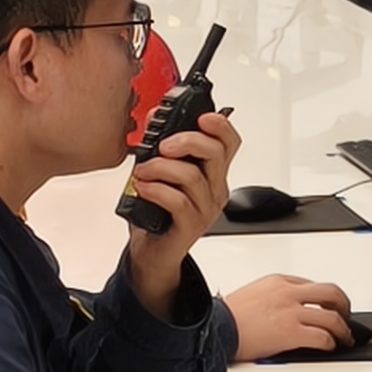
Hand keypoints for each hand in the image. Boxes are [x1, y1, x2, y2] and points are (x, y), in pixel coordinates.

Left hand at [121, 108, 240, 313]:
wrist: (153, 254)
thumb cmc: (157, 214)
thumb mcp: (158, 172)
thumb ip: (160, 146)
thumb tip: (155, 117)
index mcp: (212, 174)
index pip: (229, 143)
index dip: (220, 125)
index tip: (200, 116)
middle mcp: (214, 190)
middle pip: (216, 153)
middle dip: (187, 140)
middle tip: (162, 145)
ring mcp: (205, 209)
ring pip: (192, 176)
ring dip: (161, 167)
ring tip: (142, 172)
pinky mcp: (191, 226)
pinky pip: (178, 201)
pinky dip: (156, 189)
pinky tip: (143, 188)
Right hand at [223, 273, 353, 359]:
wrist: (215, 329)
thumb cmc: (226, 318)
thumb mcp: (252, 294)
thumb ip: (274, 296)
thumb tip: (290, 309)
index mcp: (278, 281)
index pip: (312, 285)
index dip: (325, 298)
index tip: (329, 307)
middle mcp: (288, 293)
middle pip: (330, 293)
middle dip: (343, 305)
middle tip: (346, 316)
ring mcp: (291, 312)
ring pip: (332, 316)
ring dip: (342, 329)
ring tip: (344, 336)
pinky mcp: (291, 332)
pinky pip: (322, 337)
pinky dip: (330, 343)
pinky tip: (329, 347)